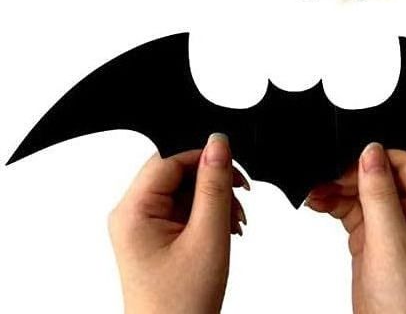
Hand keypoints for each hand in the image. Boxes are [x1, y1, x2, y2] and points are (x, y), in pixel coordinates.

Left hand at [108, 133, 248, 313]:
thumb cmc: (181, 304)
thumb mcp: (208, 236)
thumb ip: (214, 184)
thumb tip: (218, 142)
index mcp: (133, 211)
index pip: (169, 157)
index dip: (204, 157)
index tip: (234, 169)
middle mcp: (131, 215)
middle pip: (178, 171)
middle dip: (214, 181)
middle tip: (240, 198)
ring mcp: (141, 226)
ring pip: (185, 188)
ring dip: (215, 198)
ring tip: (235, 222)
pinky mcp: (154, 236)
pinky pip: (183, 207)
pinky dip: (208, 212)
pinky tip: (226, 228)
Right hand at [306, 144, 405, 313]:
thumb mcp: (392, 243)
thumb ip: (379, 195)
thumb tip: (371, 152)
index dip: (380, 158)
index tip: (350, 158)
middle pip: (385, 178)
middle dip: (354, 175)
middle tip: (326, 176)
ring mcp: (395, 232)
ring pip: (367, 195)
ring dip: (340, 190)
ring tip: (315, 190)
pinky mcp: (374, 246)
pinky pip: (356, 215)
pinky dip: (336, 207)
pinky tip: (319, 203)